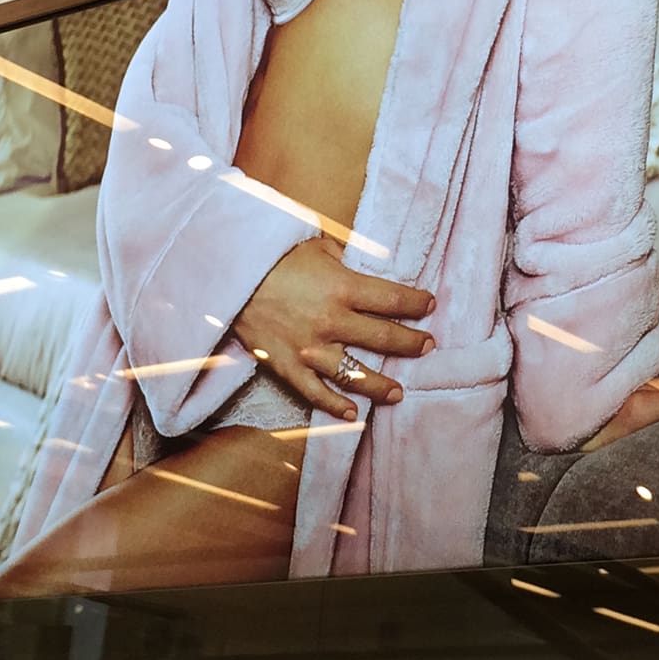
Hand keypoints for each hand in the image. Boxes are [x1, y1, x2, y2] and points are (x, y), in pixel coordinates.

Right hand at [232, 239, 435, 421]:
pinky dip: (335, 406)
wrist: (230, 275)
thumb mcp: (316, 245)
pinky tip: (352, 414)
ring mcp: (310, 348)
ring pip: (356, 375)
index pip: (393, 300)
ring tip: (399, 392)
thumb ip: (345, 258)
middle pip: (384, 338)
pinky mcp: (287, 365)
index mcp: (343, 287)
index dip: (416, 304)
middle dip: (411, 344)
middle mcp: (332, 321)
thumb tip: (364, 264)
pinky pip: (315, 393)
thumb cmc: (275, 257)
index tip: (429, 306)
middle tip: (426, 347)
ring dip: (381, 386)